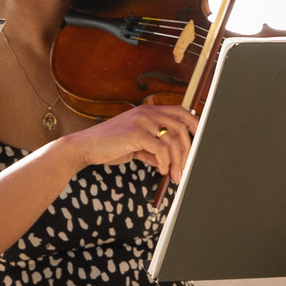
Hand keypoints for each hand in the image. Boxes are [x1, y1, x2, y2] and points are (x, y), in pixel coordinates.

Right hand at [59, 103, 196, 183]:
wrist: (85, 147)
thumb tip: (168, 161)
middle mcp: (147, 113)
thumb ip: (152, 149)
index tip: (199, 140)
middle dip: (187, 150)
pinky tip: (159, 170)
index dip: (194, 124)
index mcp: (148, 111)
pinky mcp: (136, 134)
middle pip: (181, 127)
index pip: (180, 112)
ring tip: (171, 174)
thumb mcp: (135, 145)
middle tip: (184, 168)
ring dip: (176, 161)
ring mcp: (141, 122)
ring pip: (171, 140)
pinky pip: (160, 149)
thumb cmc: (108, 145)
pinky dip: (164, 163)